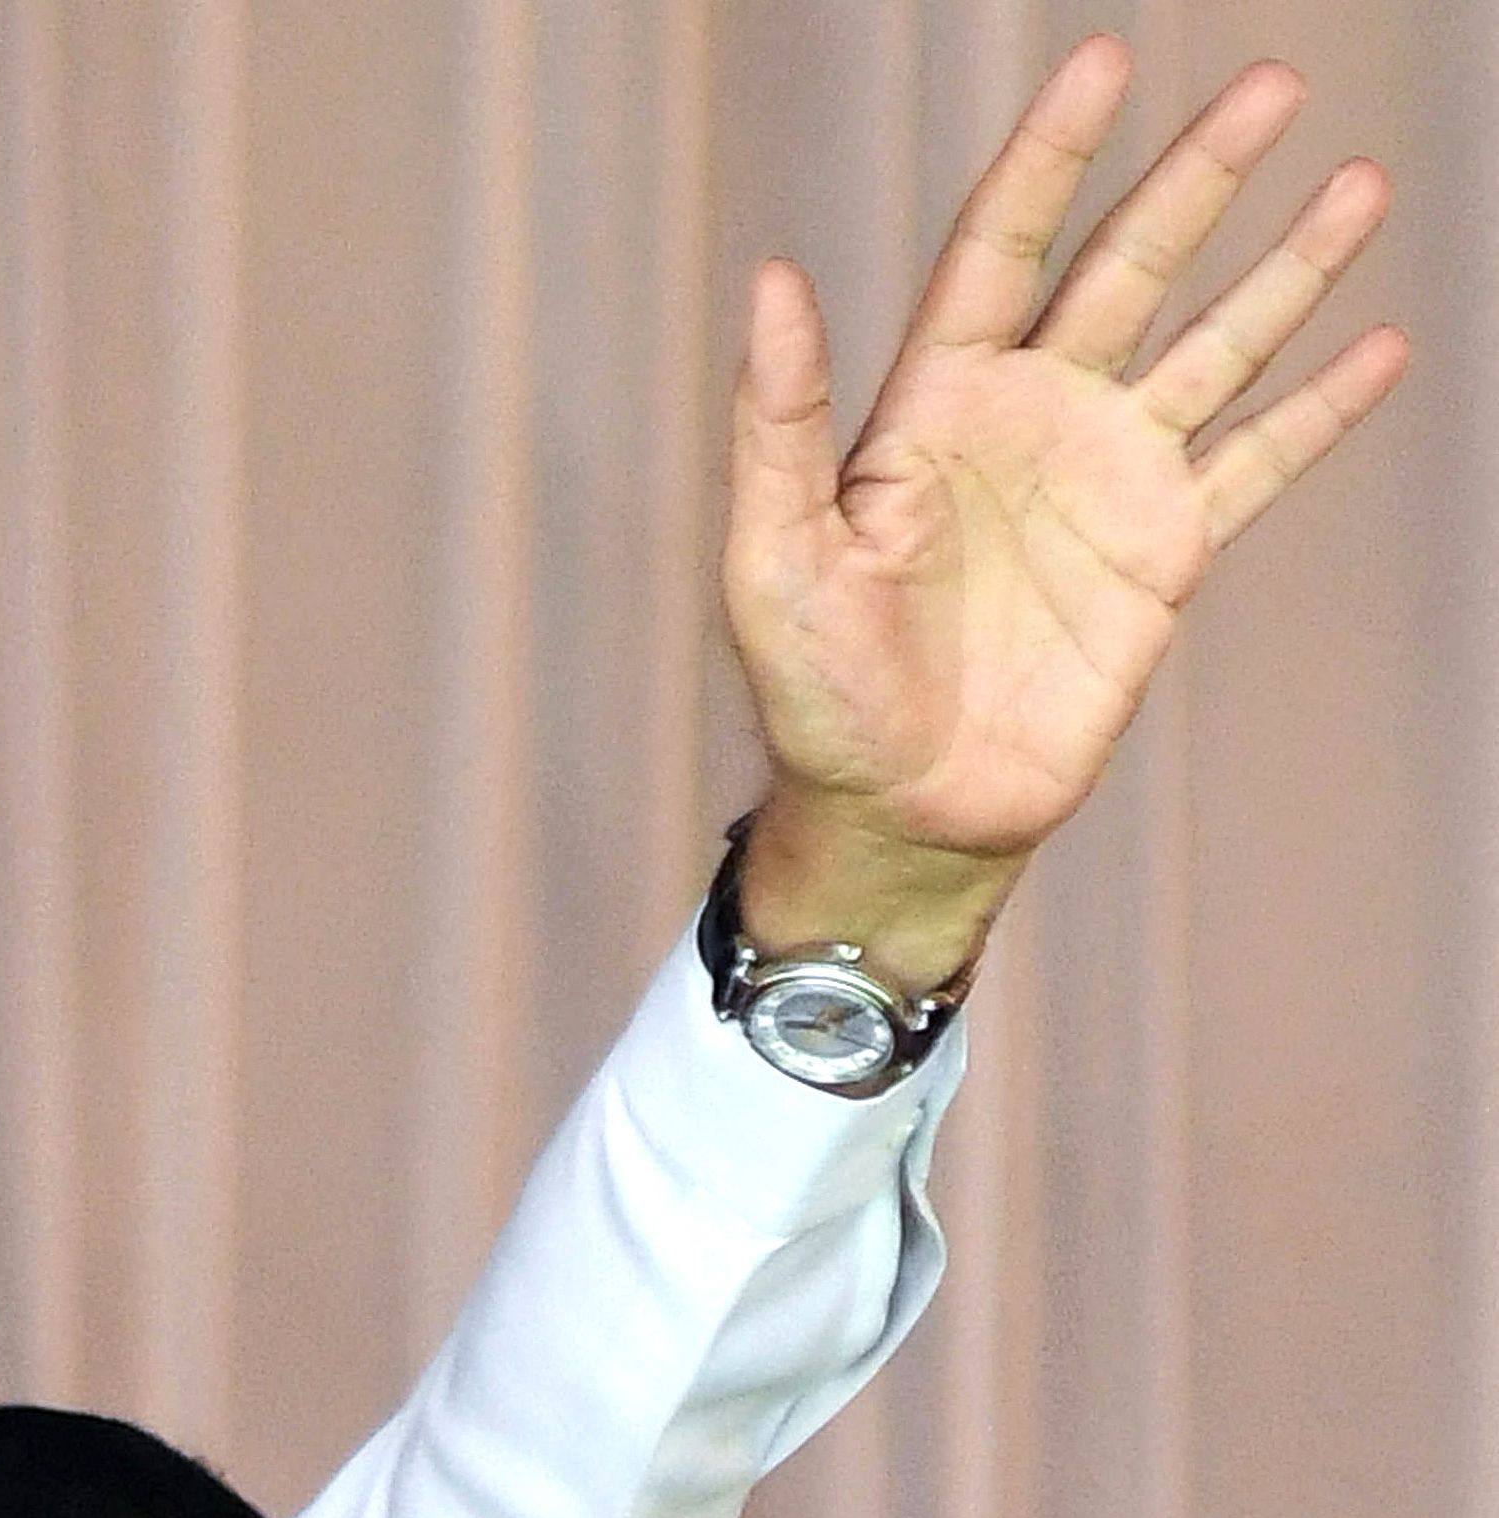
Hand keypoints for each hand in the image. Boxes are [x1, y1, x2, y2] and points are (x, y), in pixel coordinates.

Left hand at [723, 38, 1407, 989]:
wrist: (898, 808)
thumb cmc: (815, 689)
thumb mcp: (772, 554)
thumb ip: (779, 420)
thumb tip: (772, 279)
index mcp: (933, 404)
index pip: (1000, 248)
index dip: (1050, 158)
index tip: (1101, 61)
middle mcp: (1029, 418)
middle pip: (1126, 268)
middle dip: (1196, 178)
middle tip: (1269, 82)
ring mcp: (1104, 480)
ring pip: (1210, 345)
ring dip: (1284, 269)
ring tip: (1357, 181)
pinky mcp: (1162, 554)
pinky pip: (1254, 464)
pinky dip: (1316, 409)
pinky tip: (1378, 348)